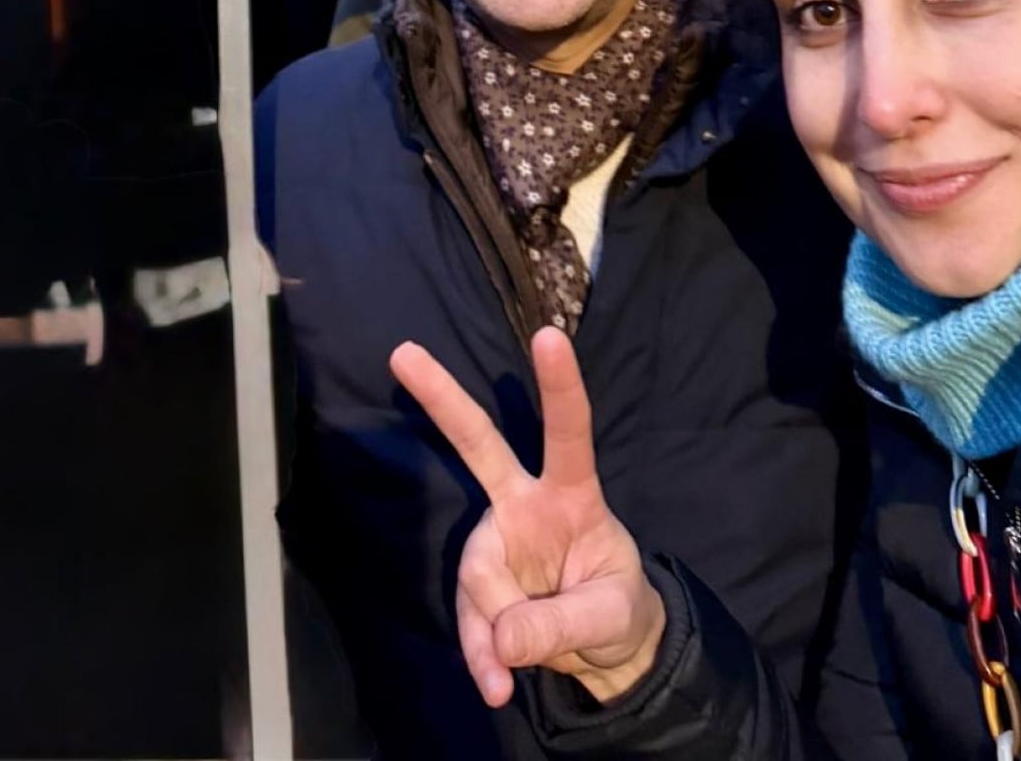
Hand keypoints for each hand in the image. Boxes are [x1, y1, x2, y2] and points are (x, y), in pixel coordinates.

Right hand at [390, 327, 665, 709]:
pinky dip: (480, 654)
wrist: (604, 650)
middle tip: (403, 354)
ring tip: (514, 672)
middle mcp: (525, 503)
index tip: (550, 336)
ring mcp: (497, 539)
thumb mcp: (612, 617)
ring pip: (476, 570)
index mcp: (572, 494)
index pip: (569, 433)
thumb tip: (505, 637)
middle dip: (441, 398)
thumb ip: (562, 623)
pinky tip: (495, 684)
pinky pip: (470, 618)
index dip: (560, 387)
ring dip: (493, 626)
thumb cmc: (617, 606)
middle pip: (479, 443)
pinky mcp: (481, 583)